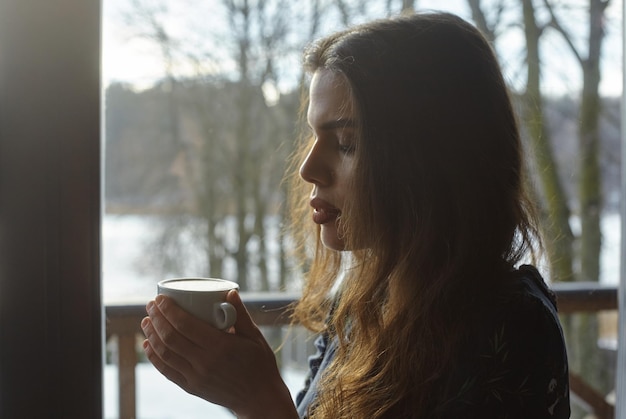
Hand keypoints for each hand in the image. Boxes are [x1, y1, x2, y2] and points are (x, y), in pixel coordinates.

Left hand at [141, 290, 297, 418]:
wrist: (259, 398)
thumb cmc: (260, 364)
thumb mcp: (254, 336)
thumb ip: (241, 314)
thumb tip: (230, 291)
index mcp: (220, 346)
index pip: (185, 325)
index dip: (169, 310)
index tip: (161, 299)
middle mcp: (205, 362)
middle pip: (171, 337)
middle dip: (157, 318)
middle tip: (151, 305)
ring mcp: (196, 377)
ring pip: (165, 353)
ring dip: (151, 335)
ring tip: (146, 321)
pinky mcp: (192, 388)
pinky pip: (167, 371)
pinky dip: (154, 357)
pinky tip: (148, 345)